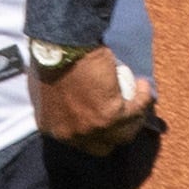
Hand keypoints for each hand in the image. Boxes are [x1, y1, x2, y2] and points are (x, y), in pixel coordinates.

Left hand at [28, 47, 155, 156]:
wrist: (60, 43)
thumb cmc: (51, 57)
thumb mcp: (45, 89)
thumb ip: (58, 105)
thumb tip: (72, 107)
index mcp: (51, 128)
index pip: (80, 141)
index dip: (97, 131)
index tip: (105, 118)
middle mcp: (70, 135)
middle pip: (103, 145)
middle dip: (117, 131)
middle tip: (124, 113)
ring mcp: (90, 129)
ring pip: (125, 133)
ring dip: (135, 116)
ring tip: (137, 97)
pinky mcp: (111, 117)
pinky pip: (135, 110)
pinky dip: (143, 97)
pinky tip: (143, 85)